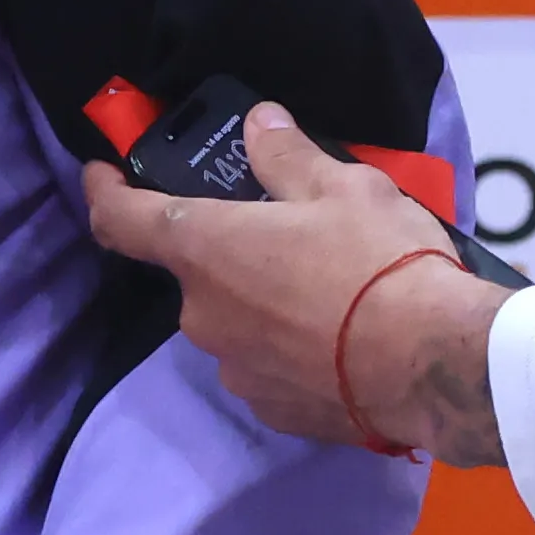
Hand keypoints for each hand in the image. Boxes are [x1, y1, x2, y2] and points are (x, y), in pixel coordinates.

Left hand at [79, 102, 512, 465]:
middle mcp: (203, 315)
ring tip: (332, 290)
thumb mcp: (342, 187)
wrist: (432, 365)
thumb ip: (287, 155)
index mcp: (206, 250)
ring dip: (264, 302)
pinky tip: (341, 341)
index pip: (122, 219)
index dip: (105, 191)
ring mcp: (236, 370)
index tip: (102, 174)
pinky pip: (268, 366)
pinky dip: (290, 349)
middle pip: (199, 271)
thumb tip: (258, 123)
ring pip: (235, 321)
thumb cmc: (380, 262)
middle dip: (233, 250)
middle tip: (291, 232)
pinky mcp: (274, 411)